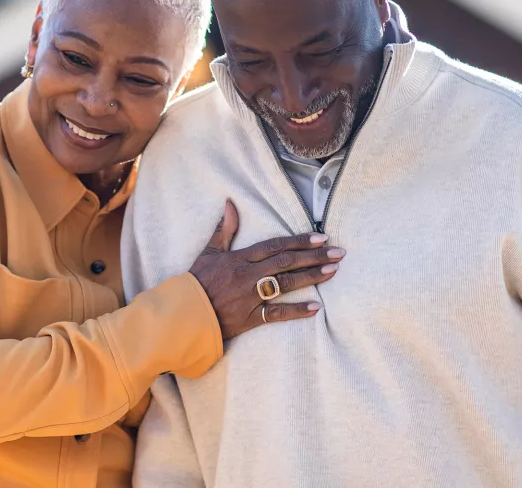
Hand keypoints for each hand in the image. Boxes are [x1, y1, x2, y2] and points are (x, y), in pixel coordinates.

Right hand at [188, 200, 343, 339]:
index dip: (298, 241)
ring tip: (333, 271)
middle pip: (286, 263)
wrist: (183, 314)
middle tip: (338, 252)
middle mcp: (247, 275)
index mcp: (239, 258)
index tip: (320, 237)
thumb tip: (230, 203)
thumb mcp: (208, 252)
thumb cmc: (196, 282)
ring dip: (311, 277)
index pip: (274, 246)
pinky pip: (277, 314)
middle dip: (314, 256)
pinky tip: (316, 307)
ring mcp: (250, 297)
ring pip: (285, 285)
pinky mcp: (250, 318)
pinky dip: (297, 311)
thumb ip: (224, 229)